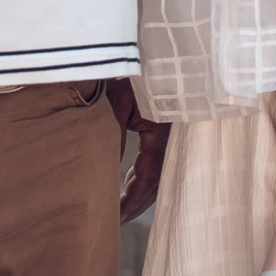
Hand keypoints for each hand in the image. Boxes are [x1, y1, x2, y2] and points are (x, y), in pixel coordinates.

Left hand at [108, 80, 171, 221]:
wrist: (160, 52)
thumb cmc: (136, 72)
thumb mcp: (116, 100)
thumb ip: (109, 135)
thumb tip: (104, 170)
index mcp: (162, 135)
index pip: (147, 181)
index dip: (130, 203)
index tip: (113, 219)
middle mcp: (172, 139)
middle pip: (156, 183)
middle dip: (135, 204)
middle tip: (114, 224)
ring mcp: (172, 136)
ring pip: (158, 174)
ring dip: (139, 192)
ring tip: (118, 209)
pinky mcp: (166, 130)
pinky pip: (157, 161)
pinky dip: (143, 176)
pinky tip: (129, 183)